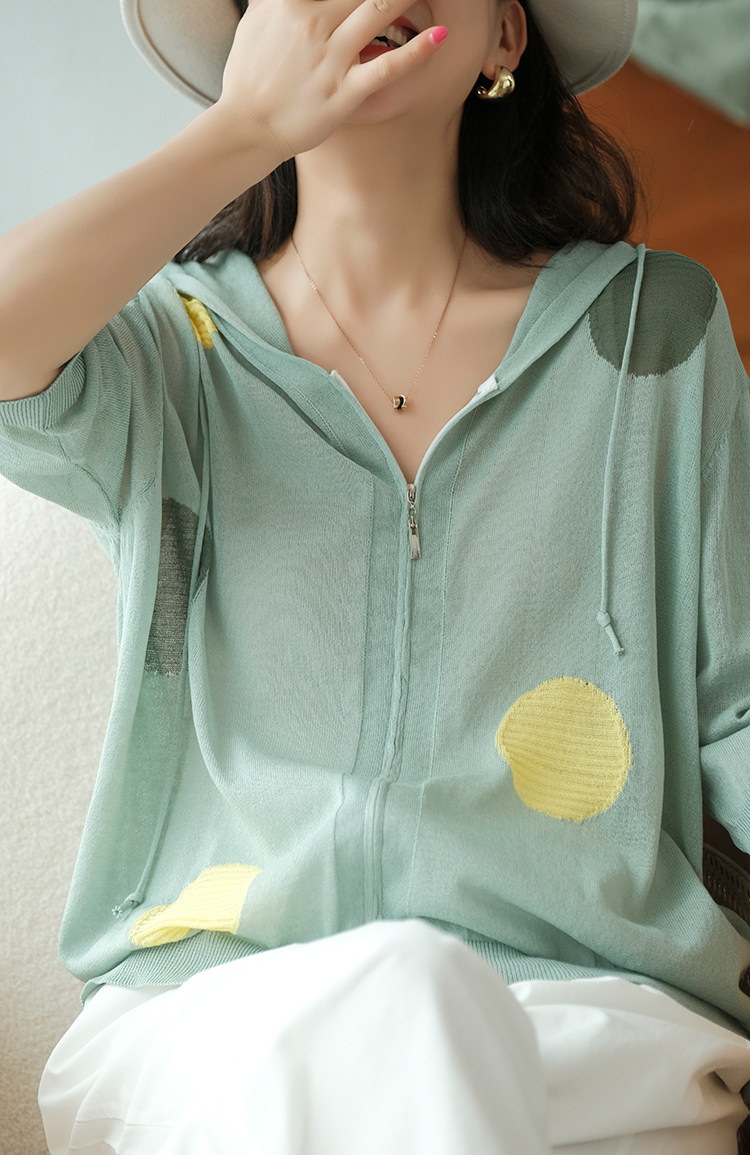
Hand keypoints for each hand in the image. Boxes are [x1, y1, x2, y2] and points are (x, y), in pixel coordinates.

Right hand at [216, 0, 446, 162]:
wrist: (245, 129)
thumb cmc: (249, 78)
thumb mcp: (256, 22)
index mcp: (289, 2)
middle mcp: (311, 22)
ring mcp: (330, 58)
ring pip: (379, 10)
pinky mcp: (344, 92)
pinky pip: (387, 67)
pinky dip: (417, 51)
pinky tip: (440, 36)